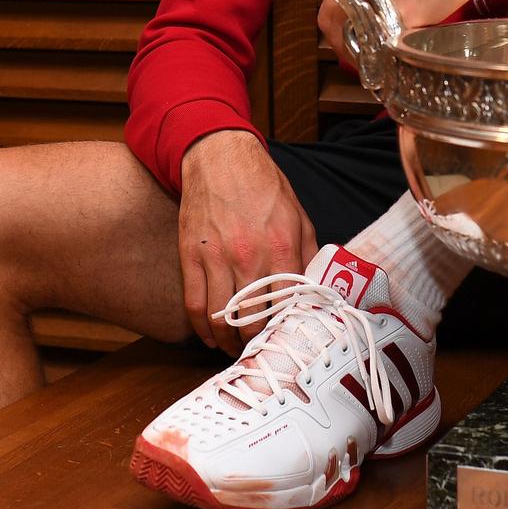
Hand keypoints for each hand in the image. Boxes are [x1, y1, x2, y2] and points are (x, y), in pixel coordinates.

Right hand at [176, 131, 318, 352]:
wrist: (220, 157)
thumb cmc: (263, 185)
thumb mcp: (298, 214)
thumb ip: (307, 253)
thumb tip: (317, 287)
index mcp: (282, 247)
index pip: (287, 304)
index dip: (287, 329)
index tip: (288, 340)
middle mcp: (249, 256)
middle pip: (253, 318)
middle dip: (258, 341)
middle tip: (262, 351)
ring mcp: (216, 257)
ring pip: (222, 317)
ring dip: (230, 342)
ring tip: (237, 350)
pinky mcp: (191, 255)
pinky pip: (194, 303)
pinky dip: (202, 328)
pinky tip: (210, 337)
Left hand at [318, 0, 507, 57]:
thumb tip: (369, 7)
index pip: (329, 7)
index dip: (336, 28)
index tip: (349, 38)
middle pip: (333, 25)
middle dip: (344, 45)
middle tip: (360, 56)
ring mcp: (381, 1)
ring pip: (361, 38)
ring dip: (367, 51)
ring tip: (381, 56)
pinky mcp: (408, 16)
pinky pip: (391, 44)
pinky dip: (394, 52)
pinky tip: (403, 51)